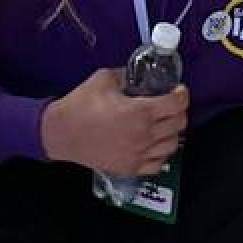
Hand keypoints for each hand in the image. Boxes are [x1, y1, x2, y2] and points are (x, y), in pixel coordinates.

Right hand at [41, 70, 188, 174]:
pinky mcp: (131, 167)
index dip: (182, 94)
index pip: (177, 104)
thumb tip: (139, 75)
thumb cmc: (80, 105)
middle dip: (178, 111)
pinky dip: (161, 153)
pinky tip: (153, 144)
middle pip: (179, 124)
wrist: (61, 133)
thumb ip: (127, 75)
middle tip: (170, 105)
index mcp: (141, 112)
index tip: (178, 90)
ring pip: (172, 145)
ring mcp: (139, 154)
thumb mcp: (104, 79)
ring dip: (172, 132)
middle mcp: (145, 135)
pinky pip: (158, 163)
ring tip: (163, 124)